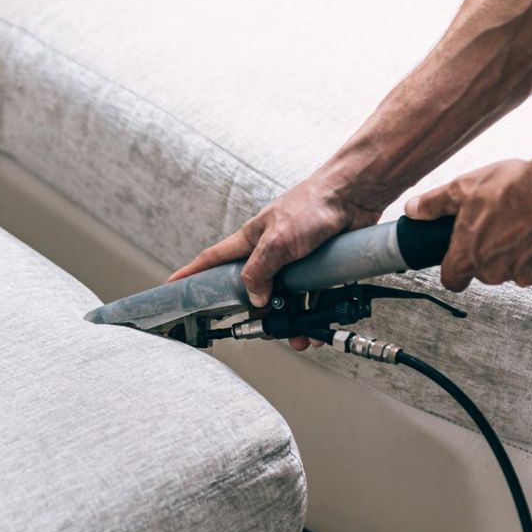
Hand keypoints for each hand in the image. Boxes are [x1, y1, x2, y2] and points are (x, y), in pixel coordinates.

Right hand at [169, 172, 385, 349]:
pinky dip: (315, 313)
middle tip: (260, 330)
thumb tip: (253, 298)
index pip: (213, 259)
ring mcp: (295, 260)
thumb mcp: (278, 240)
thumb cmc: (314, 204)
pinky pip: (312, 297)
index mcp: (251, 240)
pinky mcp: (318, 267)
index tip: (175, 287)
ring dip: (292, 320)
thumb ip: (260, 271)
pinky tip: (319, 325)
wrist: (355, 195)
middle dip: (256, 314)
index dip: (192, 273)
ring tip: (299, 336)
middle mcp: (270, 252)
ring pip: (285, 298)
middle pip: (253, 289)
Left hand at [405, 158, 531, 292]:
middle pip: (486, 270)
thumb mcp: (465, 187)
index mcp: (470, 256)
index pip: (452, 279)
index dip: (454, 270)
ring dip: (520, 251)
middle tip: (501, 223)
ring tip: (527, 222)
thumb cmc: (517, 187)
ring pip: (517, 268)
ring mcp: (527, 274)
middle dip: (491, 251)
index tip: (458, 261)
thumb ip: (436, 203)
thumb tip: (414, 209)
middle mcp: (496, 272)